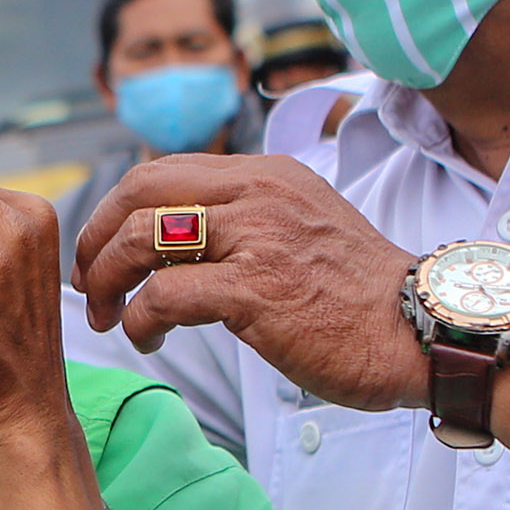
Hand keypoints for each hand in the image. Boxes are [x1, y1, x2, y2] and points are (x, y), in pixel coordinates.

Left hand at [73, 152, 420, 411]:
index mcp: (265, 173)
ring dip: (107, 281)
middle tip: (88, 283)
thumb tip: (180, 241)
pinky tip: (148, 339)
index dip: (115, 211)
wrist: (422, 330)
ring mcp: (256, 238)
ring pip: (140, 238)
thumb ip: (248, 220)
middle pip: (137, 191)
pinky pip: (165, 295)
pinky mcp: (255, 289)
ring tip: (109, 317)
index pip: (162, 171)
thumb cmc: (362, 297)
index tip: (102, 252)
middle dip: (96, 237)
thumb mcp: (302, 228)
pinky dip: (140, 319)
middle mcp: (257, 192)